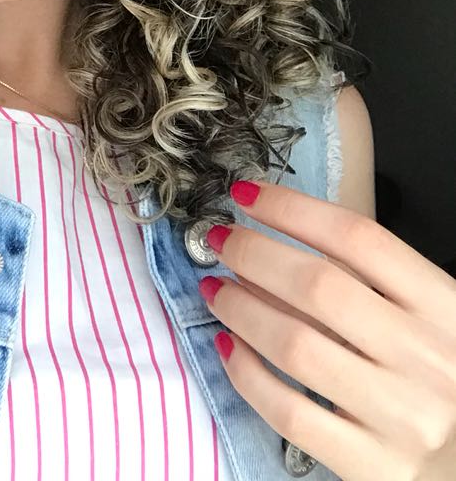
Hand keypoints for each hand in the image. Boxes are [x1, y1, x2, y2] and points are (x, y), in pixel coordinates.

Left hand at [198, 180, 455, 479]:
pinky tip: (229, 347)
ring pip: (294, 346)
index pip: (358, 238)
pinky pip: (289, 412)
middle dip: (253, 253)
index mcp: (445, 307)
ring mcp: (400, 417)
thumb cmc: (445, 375)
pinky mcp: (372, 466)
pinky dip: (247, 374)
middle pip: (318, 286)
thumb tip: (279, 237)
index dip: (292, 209)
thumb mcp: (431, 316)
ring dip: (240, 308)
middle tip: (221, 241)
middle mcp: (426, 359)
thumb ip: (374, 281)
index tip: (247, 196)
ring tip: (217, 288)